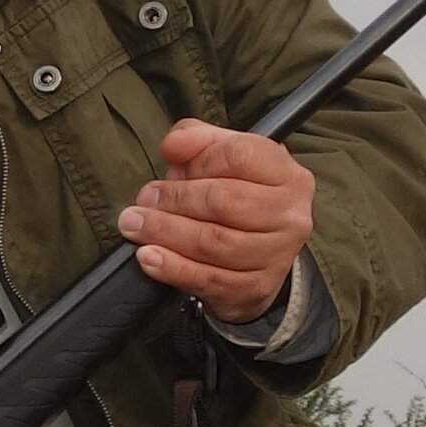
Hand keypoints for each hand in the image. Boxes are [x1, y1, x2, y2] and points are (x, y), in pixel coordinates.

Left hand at [117, 120, 308, 325]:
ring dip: (166, 233)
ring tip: (135, 226)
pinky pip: (209, 279)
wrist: (257, 251)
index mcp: (286, 173)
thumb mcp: (220, 155)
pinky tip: (150, 257)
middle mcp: (290, 214)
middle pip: (223, 201)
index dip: (199, 161)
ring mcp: (277, 254)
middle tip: (143, 201)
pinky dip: (173, 268)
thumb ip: (196, 139)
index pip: (240, 156)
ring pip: (213, 242)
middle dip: (174, 199)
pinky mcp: (257, 287)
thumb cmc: (236, 194)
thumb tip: (173, 145)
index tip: (170, 166)